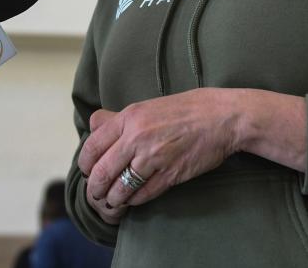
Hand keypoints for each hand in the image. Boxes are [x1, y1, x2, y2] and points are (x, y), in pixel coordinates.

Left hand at [78, 89, 307, 208]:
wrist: (222, 117)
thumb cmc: (185, 109)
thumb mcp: (147, 105)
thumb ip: (118, 118)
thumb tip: (92, 125)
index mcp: (129, 117)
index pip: (92, 146)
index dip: (85, 164)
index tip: (88, 171)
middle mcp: (137, 137)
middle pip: (101, 172)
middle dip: (94, 188)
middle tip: (96, 194)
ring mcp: (154, 157)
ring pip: (120, 188)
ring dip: (113, 199)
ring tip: (112, 201)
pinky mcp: (171, 174)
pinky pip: (143, 194)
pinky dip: (134, 200)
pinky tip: (133, 199)